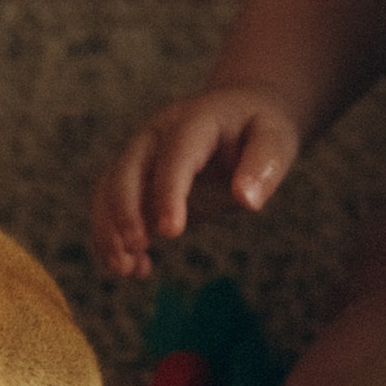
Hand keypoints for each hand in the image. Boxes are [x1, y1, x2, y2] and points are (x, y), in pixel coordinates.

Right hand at [89, 86, 302, 278]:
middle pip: (127, 169)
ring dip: (110, 229)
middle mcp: (157, 134)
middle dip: (125, 211)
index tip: (171, 233)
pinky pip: (113, 206)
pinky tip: (136, 269)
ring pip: (110, 189)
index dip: (168, 192)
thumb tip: (248, 200)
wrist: (241, 115)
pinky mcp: (138, 180)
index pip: (174, 155)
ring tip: (126, 269)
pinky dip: (114, 237)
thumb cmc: (260, 129)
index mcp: (193, 120)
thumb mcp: (275, 138)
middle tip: (137, 249)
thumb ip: (264, 165)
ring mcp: (142, 156)